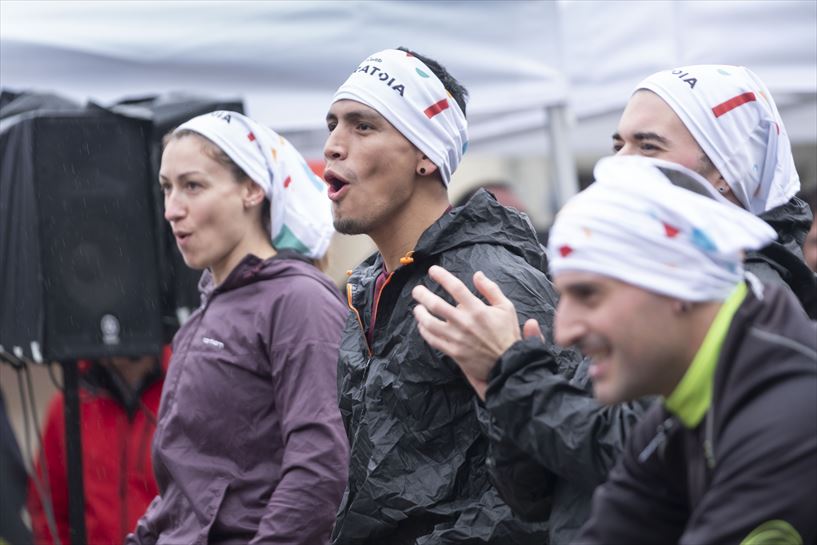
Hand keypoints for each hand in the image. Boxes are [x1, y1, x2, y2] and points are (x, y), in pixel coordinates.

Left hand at [412, 265, 527, 399]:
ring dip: (420, 314)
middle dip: (423, 295)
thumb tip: (477, 274)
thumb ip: (491, 289)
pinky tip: (422, 326)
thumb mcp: (506, 308)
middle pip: (436, 304)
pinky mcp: (453, 351)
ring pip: (430, 323)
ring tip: (417, 308)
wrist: (508, 363)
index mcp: (477, 309)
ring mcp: (456, 338)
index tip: (432, 270)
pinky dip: (424, 331)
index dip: (442, 276)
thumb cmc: (507, 334)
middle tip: (417, 290)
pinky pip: (433, 340)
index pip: (456, 287)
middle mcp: (464, 322)